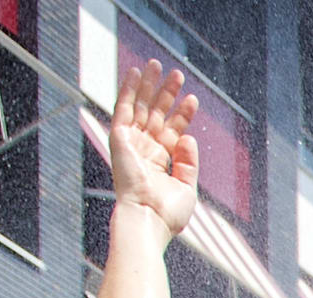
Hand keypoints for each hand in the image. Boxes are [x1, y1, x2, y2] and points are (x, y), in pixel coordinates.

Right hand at [106, 58, 202, 235]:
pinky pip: (124, 108)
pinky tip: (135, 72)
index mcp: (159, 162)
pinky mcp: (119, 138)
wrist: (147, 219)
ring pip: (141, 106)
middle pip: (156, 114)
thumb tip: (188, 136)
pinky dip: (129, 89)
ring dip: (149, 85)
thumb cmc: (167, 213)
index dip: (182, 114)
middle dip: (166, 93)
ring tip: (158, 63)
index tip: (193, 98)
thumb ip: (188, 162)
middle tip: (177, 73)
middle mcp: (144, 150)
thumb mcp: (186, 187)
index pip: (172, 131)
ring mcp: (131, 143)